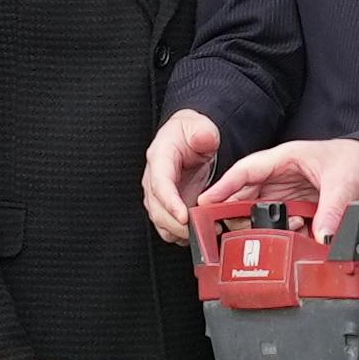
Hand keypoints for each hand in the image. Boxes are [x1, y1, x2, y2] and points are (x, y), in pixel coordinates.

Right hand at [141, 110, 222, 244]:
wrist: (187, 138)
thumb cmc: (190, 132)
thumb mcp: (199, 126)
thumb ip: (203, 132)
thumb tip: (204, 138)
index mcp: (159, 158)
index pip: (159, 184)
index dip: (170, 203)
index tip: (183, 216)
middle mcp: (154, 178)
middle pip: (157, 209)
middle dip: (176, 224)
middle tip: (199, 231)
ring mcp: (159, 195)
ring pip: (161, 221)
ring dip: (179, 232)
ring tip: (202, 234)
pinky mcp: (166, 206)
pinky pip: (168, 226)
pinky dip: (181, 234)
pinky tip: (198, 233)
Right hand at [200, 139, 358, 252]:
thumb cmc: (355, 159)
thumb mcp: (343, 182)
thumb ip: (332, 209)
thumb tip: (321, 235)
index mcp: (284, 159)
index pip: (246, 171)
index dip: (223, 186)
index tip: (205, 203)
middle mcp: (281, 175)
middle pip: (247, 195)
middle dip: (236, 214)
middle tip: (224, 234)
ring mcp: (289, 192)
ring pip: (263, 212)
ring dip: (262, 228)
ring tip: (265, 241)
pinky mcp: (300, 207)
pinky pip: (284, 223)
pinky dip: (285, 234)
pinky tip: (292, 240)